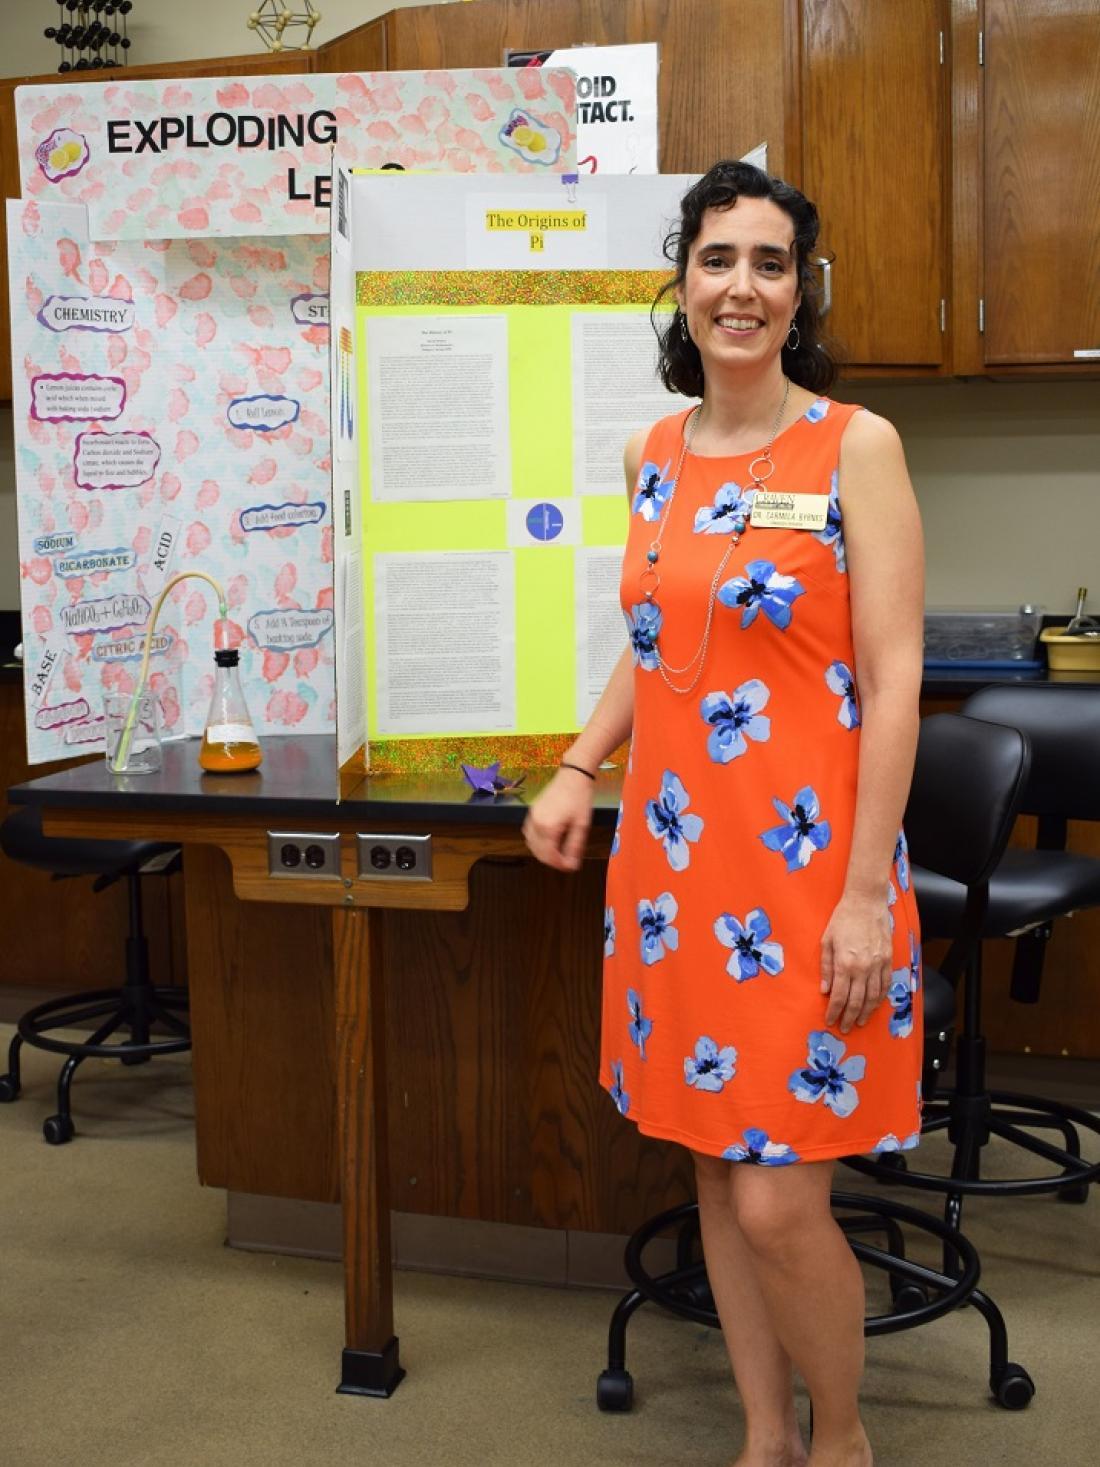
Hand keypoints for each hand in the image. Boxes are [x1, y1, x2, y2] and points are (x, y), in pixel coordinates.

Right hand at [522, 767, 593, 871]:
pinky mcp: (531, 812)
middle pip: (539, 852)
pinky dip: (536, 842)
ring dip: (543, 852)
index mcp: (548, 828)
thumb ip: (574, 847)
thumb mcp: (581, 825)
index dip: (561, 865)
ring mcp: (531, 817)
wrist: (573, 775)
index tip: (572, 867)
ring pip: (531, 844)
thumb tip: (571, 865)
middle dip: (552, 860)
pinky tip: (548, 841)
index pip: (550, 856)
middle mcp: (535, 824)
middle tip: (567, 861)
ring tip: (559, 853)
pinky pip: (528, 833)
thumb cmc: (580, 799)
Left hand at [820, 891, 892, 1033]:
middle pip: (857, 1001)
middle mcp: (862, 968)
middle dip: (849, 1017)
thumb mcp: (826, 941)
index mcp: (844, 963)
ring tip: (859, 1022)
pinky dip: (880, 998)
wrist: (866, 903)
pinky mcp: (888, 960)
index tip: (830, 1021)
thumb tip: (824, 990)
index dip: (834, 1012)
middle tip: (845, 1028)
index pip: (839, 996)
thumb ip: (825, 967)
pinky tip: (875, 1005)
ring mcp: (878, 965)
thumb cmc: (843, 919)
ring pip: (873, 997)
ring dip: (866, 1012)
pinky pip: (885, 985)